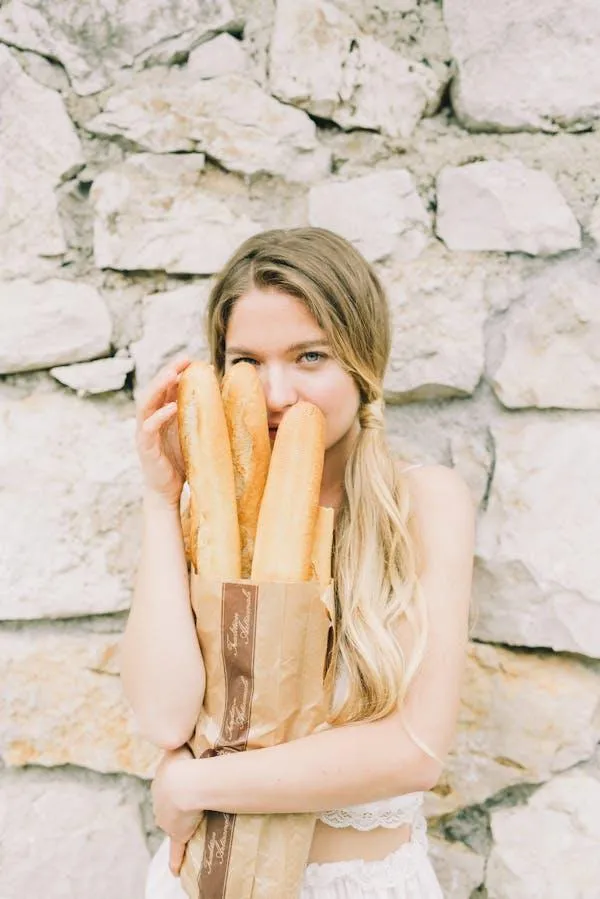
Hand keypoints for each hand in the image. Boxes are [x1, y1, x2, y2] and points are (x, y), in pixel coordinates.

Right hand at [135, 358, 190, 507]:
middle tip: (183, 359)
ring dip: (158, 387)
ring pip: (147, 404)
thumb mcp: (194, 436)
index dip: (177, 372)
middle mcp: (150, 420)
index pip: (167, 388)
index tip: (194, 360)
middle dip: (168, 372)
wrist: (168, 493)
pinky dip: (160, 416)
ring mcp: (145, 433)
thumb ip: (202, 420)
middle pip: (155, 390)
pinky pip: (149, 428)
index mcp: (162, 416)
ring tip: (172, 374)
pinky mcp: (145, 448)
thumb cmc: (182, 464)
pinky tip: (172, 407)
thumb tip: (228, 404)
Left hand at [152, 745, 202, 875]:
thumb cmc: (186, 761)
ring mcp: (166, 818)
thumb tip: (178, 730)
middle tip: (192, 800)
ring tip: (193, 820)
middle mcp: (159, 800)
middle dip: (176, 802)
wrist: (185, 782)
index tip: (186, 780)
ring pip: (172, 821)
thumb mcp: (180, 746)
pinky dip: (175, 860)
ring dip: (180, 822)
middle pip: (167, 803)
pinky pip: (175, 850)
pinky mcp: (176, 833)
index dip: (177, 782)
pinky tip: (174, 870)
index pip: (167, 783)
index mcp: (161, 780)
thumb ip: (179, 742)